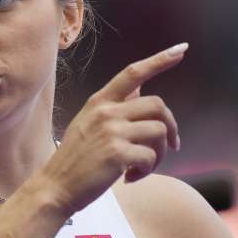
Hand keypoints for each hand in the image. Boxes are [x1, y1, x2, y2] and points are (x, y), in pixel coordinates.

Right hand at [38, 43, 185, 212]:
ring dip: (159, 154)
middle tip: (171, 146)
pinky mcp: (117, 154)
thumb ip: (115, 107)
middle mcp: (106, 112)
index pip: (133, 73)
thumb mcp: (89, 124)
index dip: (160, 60)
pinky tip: (130, 177)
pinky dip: (147, 170)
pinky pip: (150, 157)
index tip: (181, 50)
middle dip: (171, 126)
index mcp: (99, 102)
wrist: (55, 187)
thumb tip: (140, 90)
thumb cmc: (75, 159)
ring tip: (141, 167)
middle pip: (157, 105)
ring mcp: (112, 132)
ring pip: (159, 132)